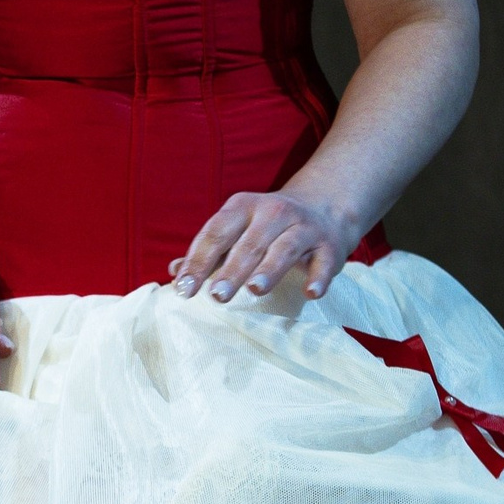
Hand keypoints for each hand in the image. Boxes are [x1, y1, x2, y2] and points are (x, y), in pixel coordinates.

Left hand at [170, 188, 359, 304]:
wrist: (325, 207)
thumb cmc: (269, 227)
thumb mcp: (237, 229)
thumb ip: (208, 252)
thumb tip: (174, 273)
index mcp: (243, 207)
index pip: (216, 233)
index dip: (198, 261)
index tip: (184, 288)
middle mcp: (273, 212)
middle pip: (249, 243)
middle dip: (232, 270)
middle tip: (217, 296)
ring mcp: (304, 227)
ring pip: (285, 247)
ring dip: (270, 269)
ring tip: (255, 290)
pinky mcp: (329, 245)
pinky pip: (324, 261)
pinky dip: (319, 276)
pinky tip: (311, 293)